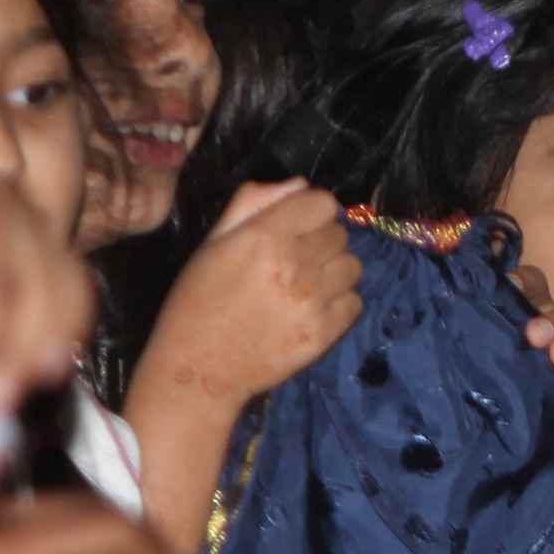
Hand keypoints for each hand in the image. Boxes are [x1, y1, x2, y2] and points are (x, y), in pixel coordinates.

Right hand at [130, 179, 360, 421]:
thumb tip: (300, 184)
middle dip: (320, 240)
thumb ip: (254, 204)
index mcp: (265, 236)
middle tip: (294, 259)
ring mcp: (313, 302)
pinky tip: (313, 308)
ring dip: (334, 270)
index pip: (323, 203)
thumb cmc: (198, 301)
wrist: (199, 368)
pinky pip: (355, 302)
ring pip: (352, 266)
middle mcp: (295, 265)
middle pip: (339, 233)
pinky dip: (340, 302)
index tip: (298, 225)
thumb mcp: (214, 242)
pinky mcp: (323, 335)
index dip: (312, 211)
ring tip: (306, 284)